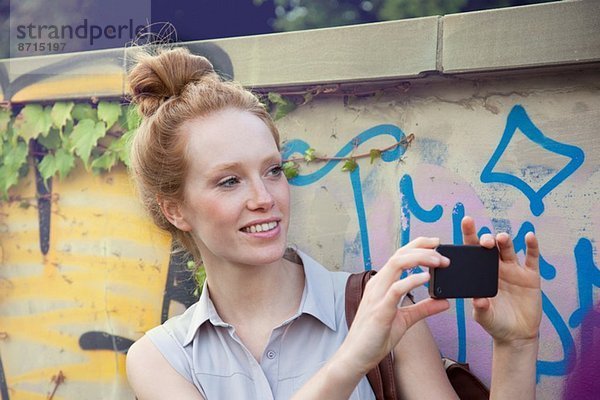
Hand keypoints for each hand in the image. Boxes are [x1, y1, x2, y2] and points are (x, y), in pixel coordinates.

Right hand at [339, 237, 449, 374]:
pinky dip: (412, 281)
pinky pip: (396, 289)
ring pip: (397, 264)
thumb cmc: (375, 337)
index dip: (418, 245)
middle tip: (443, 252)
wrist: (356, 356)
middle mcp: (378, 284)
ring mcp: (377, 295)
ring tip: (438, 262)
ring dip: (419, 259)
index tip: (436, 243)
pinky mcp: (380, 310)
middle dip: (422, 248)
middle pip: (399, 254)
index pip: (400, 256)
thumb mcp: (405, 320)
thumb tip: (444, 302)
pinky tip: (426, 279)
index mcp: (382, 284)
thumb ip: (424, 309)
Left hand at [462, 216, 541, 343]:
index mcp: (480, 273)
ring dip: (505, 241)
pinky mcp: (530, 277)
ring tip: (502, 238)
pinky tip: (530, 236)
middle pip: (490, 247)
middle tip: (485, 241)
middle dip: (487, 240)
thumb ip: (480, 309)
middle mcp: (496, 268)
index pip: (472, 251)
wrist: (516, 334)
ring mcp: (513, 270)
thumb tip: (479, 300)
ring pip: (508, 250)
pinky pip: (532, 258)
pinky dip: (532, 246)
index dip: (469, 235)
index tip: (466, 221)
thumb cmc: (495, 323)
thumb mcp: (484, 317)